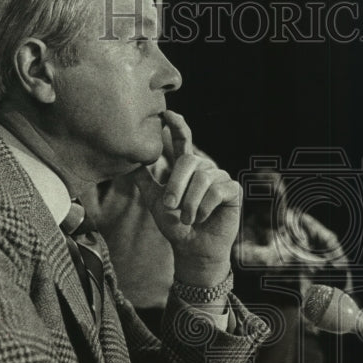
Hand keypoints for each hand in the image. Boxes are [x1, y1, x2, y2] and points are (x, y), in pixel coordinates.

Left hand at [129, 111, 239, 286]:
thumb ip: (145, 180)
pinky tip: (202, 218)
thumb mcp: (154, 201)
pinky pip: (216, 192)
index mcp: (186, 168)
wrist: (193, 248)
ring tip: (187, 219)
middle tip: (169, 206)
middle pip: (189, 161)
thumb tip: (129, 160)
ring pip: (202, 179)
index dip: (177, 126)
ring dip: (190, 203)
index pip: (182, 141)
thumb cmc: (176, 226)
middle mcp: (204, 168)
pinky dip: (204, 208)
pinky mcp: (233, 190)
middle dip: (176, 185)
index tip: (168, 114)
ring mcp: (220, 177)